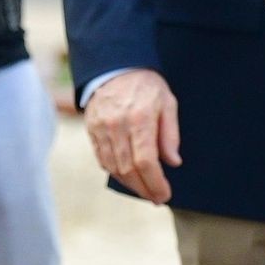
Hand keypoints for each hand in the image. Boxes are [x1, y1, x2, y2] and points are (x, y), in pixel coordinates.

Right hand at [84, 68, 180, 204]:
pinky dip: (116, 172)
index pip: (146, 162)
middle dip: (144, 189)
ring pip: (114, 168)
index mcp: (139, 119)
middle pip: (129, 169)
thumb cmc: (146, 86)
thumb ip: (170, 134)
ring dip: (130, 184)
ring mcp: (101, 129)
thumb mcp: (167, 104)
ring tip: (145, 191)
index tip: (164, 194)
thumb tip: (173, 162)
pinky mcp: (91, 130)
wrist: (115, 66)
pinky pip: (102, 159)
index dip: (155, 183)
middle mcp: (117, 126)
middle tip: (156, 198)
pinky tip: (129, 177)